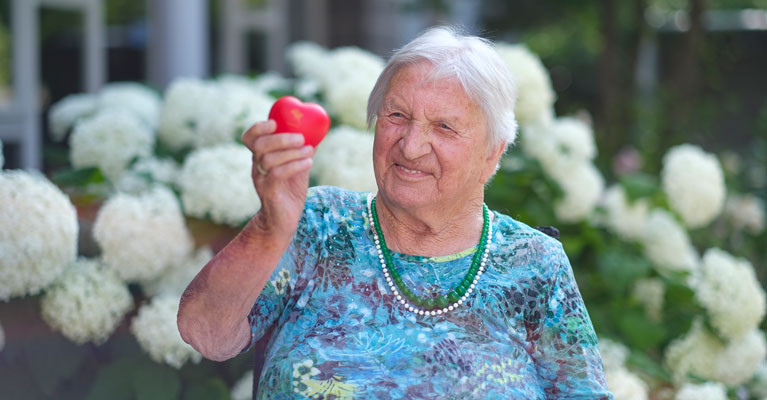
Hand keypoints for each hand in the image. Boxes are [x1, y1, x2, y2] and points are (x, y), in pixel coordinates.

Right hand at [241, 120, 314, 238]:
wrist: (283, 221)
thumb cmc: (290, 192)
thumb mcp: (297, 169)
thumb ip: (302, 152)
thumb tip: (317, 134)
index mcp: (260, 158)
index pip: (250, 138)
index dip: (258, 128)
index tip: (275, 123)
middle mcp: (257, 167)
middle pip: (259, 145)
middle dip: (280, 138)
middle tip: (301, 138)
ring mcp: (261, 180)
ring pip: (269, 159)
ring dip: (292, 152)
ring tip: (309, 151)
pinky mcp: (269, 192)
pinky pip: (278, 174)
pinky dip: (295, 165)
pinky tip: (309, 163)